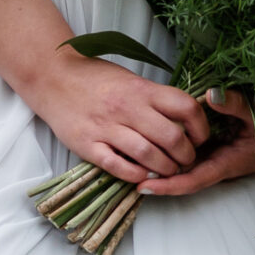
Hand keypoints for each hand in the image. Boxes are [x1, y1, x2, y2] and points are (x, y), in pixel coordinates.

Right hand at [29, 53, 213, 185]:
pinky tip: (142, 176)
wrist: (53, 78)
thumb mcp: (130, 80)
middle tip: (186, 161)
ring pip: (148, 155)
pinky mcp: (88, 145)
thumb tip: (183, 118)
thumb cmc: (95, 79)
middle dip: (186, 156)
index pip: (186, 107)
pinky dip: (135, 175)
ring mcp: (107, 127)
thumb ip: (154, 99)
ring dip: (164, 169)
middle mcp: (128, 108)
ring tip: (167, 171)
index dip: (200, 127)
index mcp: (142, 90)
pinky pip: (118, 166)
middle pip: (172, 137)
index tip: (200, 138)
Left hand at [139, 96, 254, 198]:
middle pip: (182, 178)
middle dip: (158, 179)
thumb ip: (234, 104)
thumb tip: (210, 94)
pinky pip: (191, 155)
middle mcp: (218, 165)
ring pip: (185, 167)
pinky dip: (173, 153)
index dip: (168, 185)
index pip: (192, 180)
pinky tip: (155, 146)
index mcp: (227, 163)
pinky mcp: (216, 149)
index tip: (143, 186)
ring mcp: (216, 158)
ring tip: (132, 162)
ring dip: (163, 167)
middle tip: (126, 174)